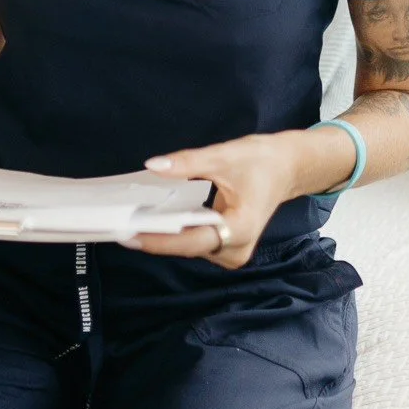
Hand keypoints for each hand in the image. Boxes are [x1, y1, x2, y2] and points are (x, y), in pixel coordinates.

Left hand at [131, 133, 302, 269]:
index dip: (159, 239)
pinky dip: (176, 229)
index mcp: (240, 229)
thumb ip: (188, 163)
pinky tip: (155, 218)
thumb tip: (153, 166)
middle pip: (187, 246)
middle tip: (120, 223)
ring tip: (132, 219)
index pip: (191, 240)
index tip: (128, 234)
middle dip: (156, 234)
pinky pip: (194, 241)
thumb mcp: (224, 155)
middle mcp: (235, 250)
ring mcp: (231, 252)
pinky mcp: (225, 247)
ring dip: (164, 233)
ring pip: (188, 246)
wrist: (288, 167)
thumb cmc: (262, 160)